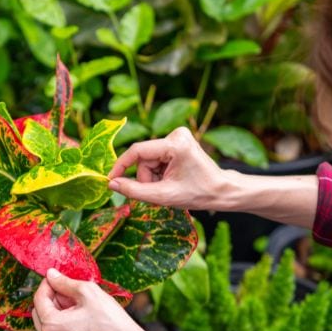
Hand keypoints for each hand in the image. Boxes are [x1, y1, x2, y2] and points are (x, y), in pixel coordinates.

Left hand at [32, 269, 147, 330]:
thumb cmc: (111, 320)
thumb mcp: (88, 292)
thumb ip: (65, 282)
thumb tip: (51, 275)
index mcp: (51, 325)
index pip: (38, 298)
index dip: (47, 283)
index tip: (58, 276)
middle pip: (40, 312)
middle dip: (52, 298)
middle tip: (70, 291)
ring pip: (48, 325)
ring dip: (58, 312)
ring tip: (78, 305)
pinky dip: (63, 325)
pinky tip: (81, 319)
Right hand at [108, 126, 237, 209]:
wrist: (221, 191)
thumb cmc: (198, 194)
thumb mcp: (163, 196)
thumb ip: (135, 191)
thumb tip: (111, 184)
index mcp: (175, 144)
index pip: (137, 151)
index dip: (121, 166)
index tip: (110, 180)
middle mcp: (176, 134)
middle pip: (143, 159)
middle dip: (146, 178)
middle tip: (158, 193)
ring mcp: (177, 137)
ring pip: (148, 161)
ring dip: (152, 178)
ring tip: (167, 188)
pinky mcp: (177, 142)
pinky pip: (156, 160)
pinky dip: (158, 174)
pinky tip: (170, 181)